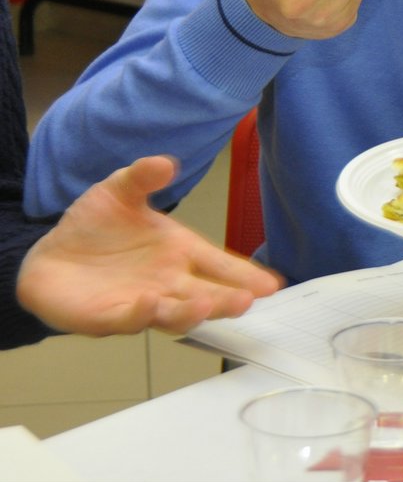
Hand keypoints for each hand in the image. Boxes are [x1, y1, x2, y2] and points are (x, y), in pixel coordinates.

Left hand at [17, 156, 281, 336]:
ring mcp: (142, 302)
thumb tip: (165, 163)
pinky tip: (151, 302)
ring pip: (175, 313)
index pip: (220, 265)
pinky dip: (142, 313)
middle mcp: (168, 281)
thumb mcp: (118, 191)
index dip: (246, 275)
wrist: (50, 255)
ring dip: (192, 312)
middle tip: (249, 299)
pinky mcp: (109, 317)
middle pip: (207, 295)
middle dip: (227, 300)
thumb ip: (142, 176)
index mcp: (179, 252)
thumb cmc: (94, 226)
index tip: (273, 284)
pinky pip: (129, 319)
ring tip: (206, 304)